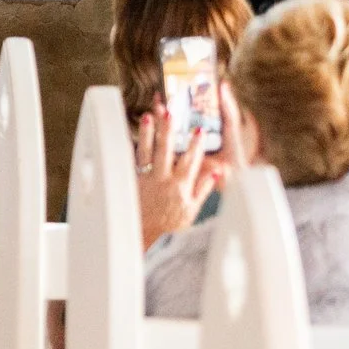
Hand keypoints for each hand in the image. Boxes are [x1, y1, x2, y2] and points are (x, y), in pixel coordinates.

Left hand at [133, 102, 225, 249]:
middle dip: (169, 129)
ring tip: (149, 115)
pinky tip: (131, 133)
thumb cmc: (171, 225)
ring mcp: (147, 180)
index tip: (199, 129)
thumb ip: (203, 188)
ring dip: (148, 132)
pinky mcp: (133, 181)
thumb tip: (217, 171)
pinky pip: (132, 160)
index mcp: (181, 187)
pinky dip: (132, 146)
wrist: (146, 237)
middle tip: (170, 111)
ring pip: (147, 151)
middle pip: (166, 150)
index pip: (191, 161)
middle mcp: (163, 181)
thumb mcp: (192, 210)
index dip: (196, 145)